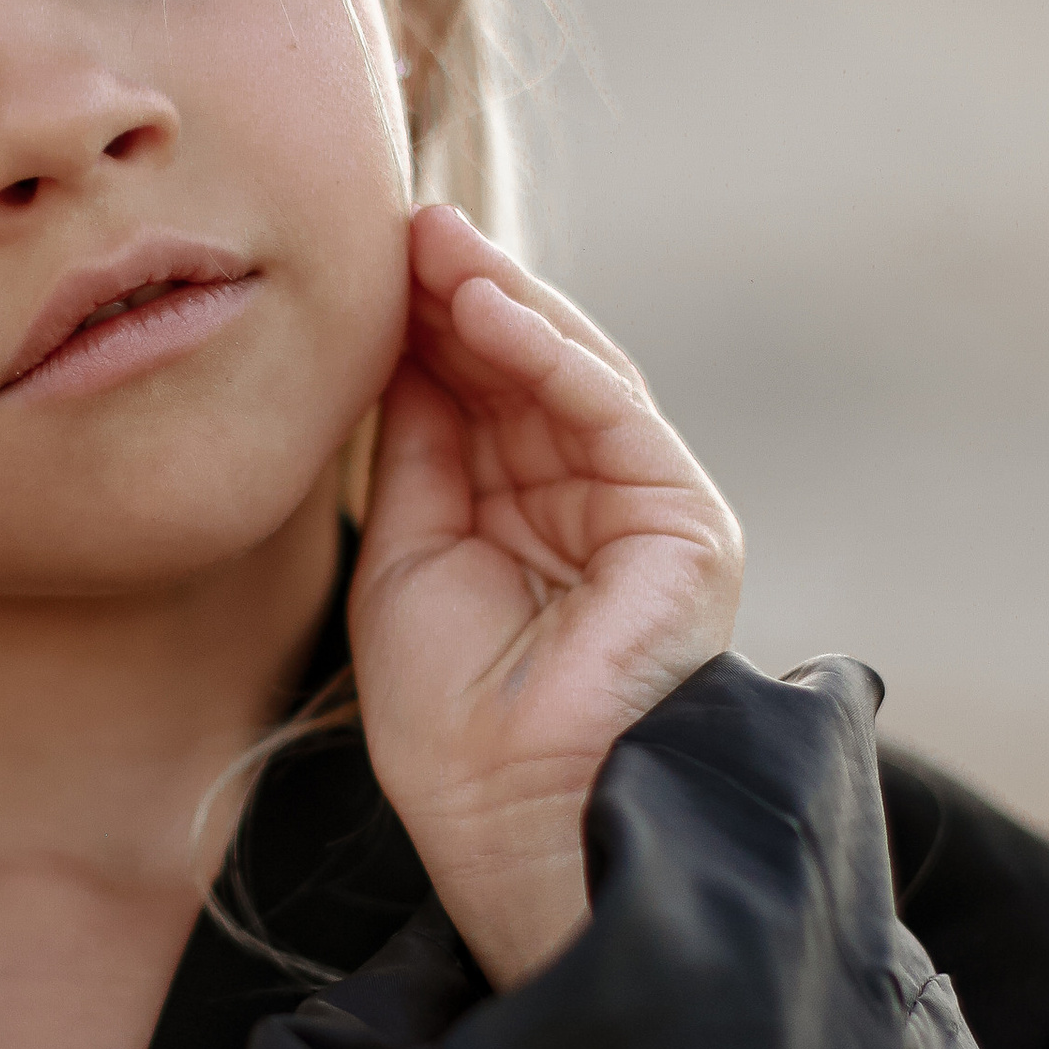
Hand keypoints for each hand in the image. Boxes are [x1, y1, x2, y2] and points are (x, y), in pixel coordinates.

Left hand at [352, 206, 743, 987]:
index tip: (367, 260)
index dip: (427, 325)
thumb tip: (401, 341)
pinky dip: (547, 353)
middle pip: (524, 371)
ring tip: (431, 243)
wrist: (510, 822)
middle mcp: (591, 504)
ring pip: (570, 373)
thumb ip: (414, 452)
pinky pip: (609, 412)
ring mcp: (643, 509)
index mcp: (528, 518)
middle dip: (460, 294)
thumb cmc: (453, 723)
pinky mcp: (681, 521)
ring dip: (500, 300)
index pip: (482, 394)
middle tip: (396, 226)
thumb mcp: (406, 557)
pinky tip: (484, 306)